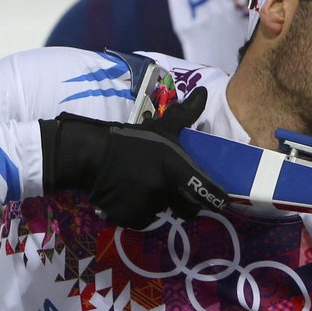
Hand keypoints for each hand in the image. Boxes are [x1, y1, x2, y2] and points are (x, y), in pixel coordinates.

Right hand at [40, 87, 227, 228]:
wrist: (91, 156)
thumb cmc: (134, 140)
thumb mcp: (163, 127)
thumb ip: (187, 114)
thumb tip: (203, 90)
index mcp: (176, 169)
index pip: (207, 192)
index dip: (216, 198)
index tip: (219, 201)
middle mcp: (164, 190)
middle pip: (188, 209)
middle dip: (186, 203)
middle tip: (176, 191)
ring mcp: (146, 205)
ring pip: (164, 212)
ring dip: (160, 204)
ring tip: (148, 188)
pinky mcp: (129, 217)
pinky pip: (143, 220)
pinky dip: (140, 211)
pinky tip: (133, 196)